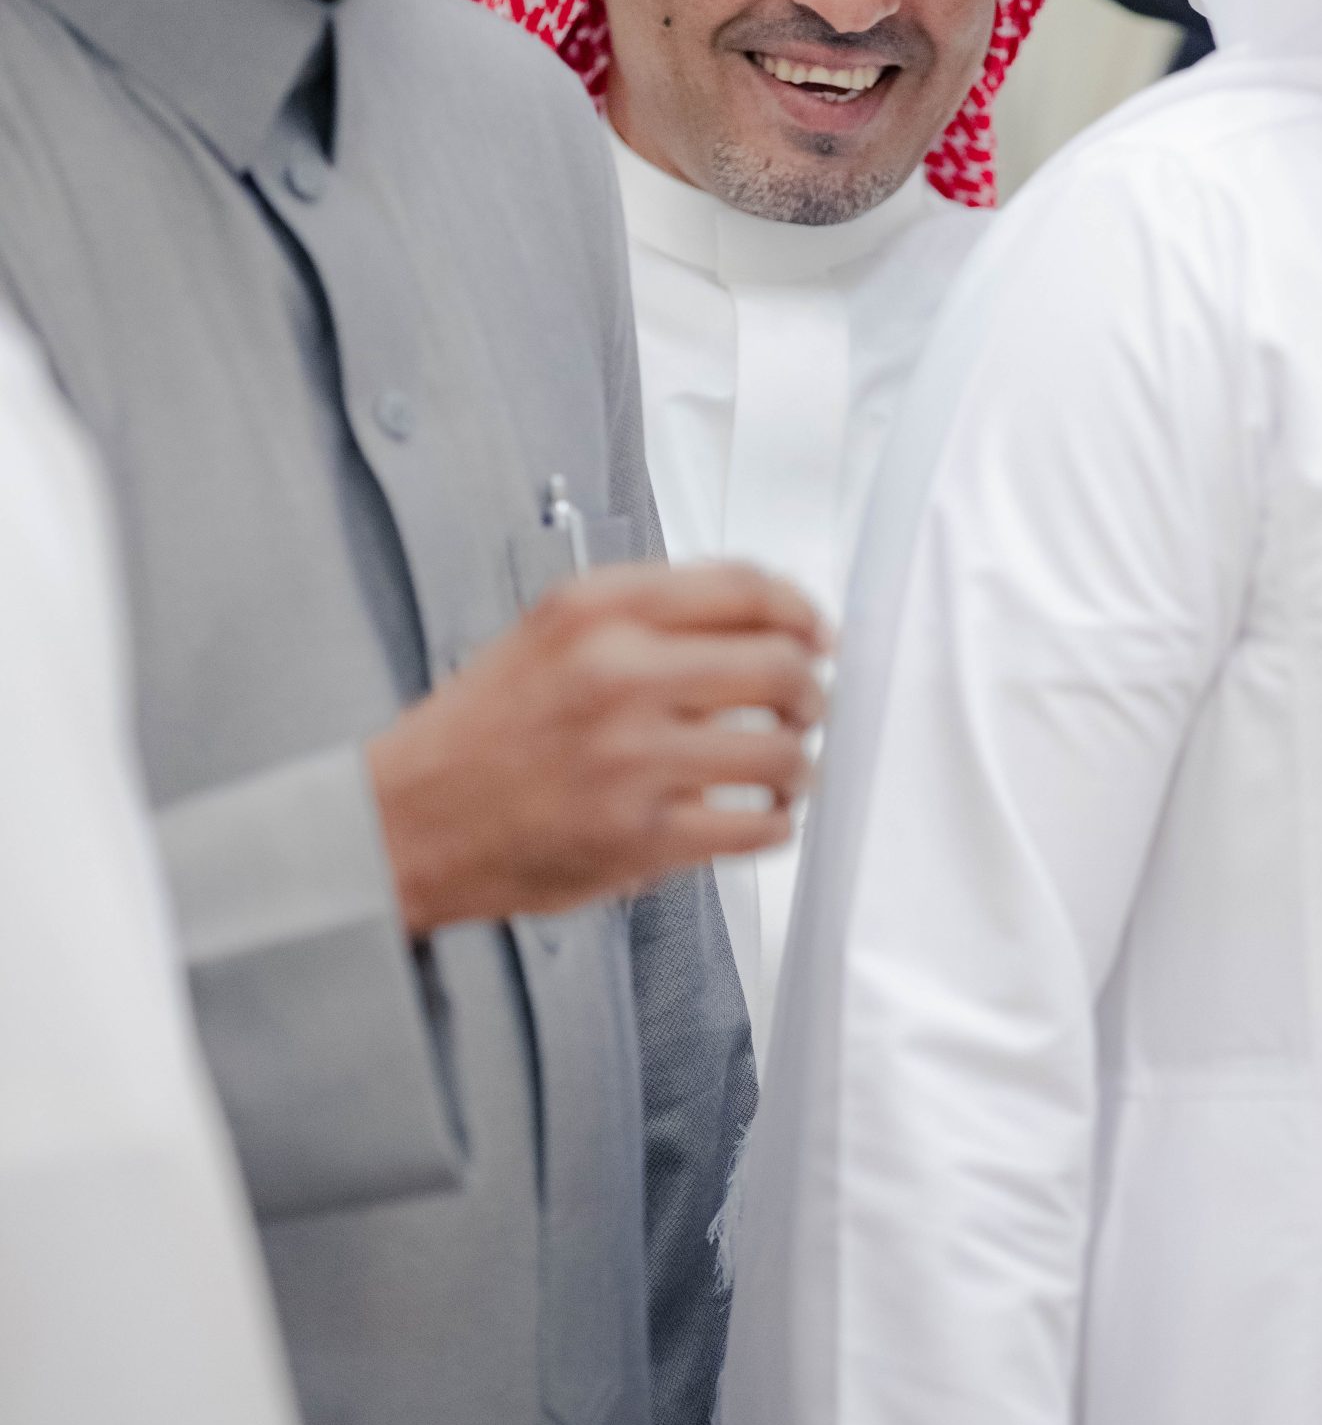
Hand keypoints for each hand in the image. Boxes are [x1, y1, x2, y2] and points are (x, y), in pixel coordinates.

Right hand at [367, 562, 831, 936]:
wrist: (404, 819)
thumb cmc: (480, 731)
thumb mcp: (552, 631)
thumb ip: (649, 616)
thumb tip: (762, 619)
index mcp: (598, 610)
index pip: (745, 587)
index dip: (801, 610)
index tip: (815, 632)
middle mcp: (618, 674)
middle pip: (780, 664)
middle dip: (811, 689)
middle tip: (807, 704)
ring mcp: (631, 759)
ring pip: (782, 751)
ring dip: (801, 762)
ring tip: (786, 767)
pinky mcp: (639, 837)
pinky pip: (756, 827)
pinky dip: (776, 822)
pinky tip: (761, 815)